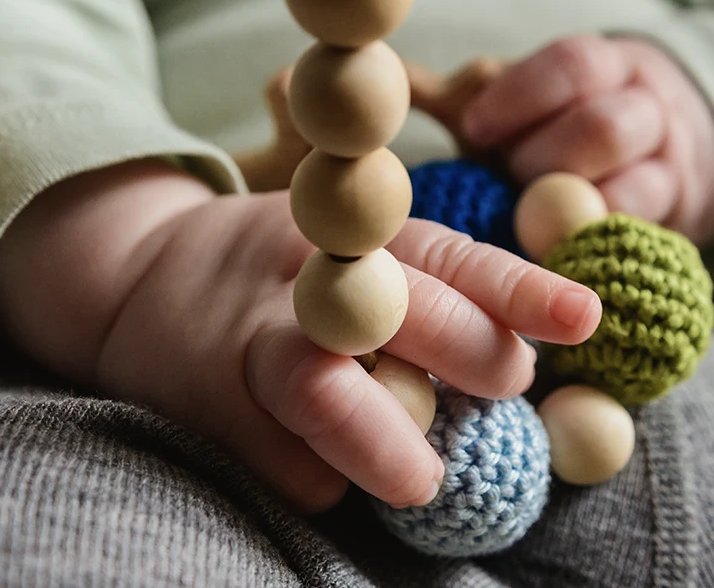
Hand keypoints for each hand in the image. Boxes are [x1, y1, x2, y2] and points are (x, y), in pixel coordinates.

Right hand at [0, 160, 600, 512]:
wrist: (129, 281)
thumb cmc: (272, 276)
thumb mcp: (344, 251)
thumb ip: (423, 291)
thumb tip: (522, 363)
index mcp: (352, 235)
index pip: (449, 255)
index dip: (518, 288)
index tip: (584, 318)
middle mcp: (303, 278)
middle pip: (398, 308)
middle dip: (468, 351)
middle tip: (506, 385)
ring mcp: (249, 343)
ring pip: (324, 390)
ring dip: (387, 443)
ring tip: (422, 479)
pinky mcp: (210, 409)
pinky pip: (283, 463)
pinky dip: (320, 479)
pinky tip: (330, 477)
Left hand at [457, 35, 713, 243]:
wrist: (674, 152)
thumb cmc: (568, 129)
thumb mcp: (529, 101)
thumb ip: (466, 95)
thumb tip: (391, 76)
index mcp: (607, 67)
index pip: (573, 65)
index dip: (520, 97)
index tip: (473, 129)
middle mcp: (648, 110)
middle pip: (604, 128)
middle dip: (544, 161)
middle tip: (506, 182)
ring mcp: (670, 169)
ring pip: (633, 190)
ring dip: (570, 216)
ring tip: (528, 227)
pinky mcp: (679, 224)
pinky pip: (641, 240)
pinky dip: (594, 251)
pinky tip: (555, 260)